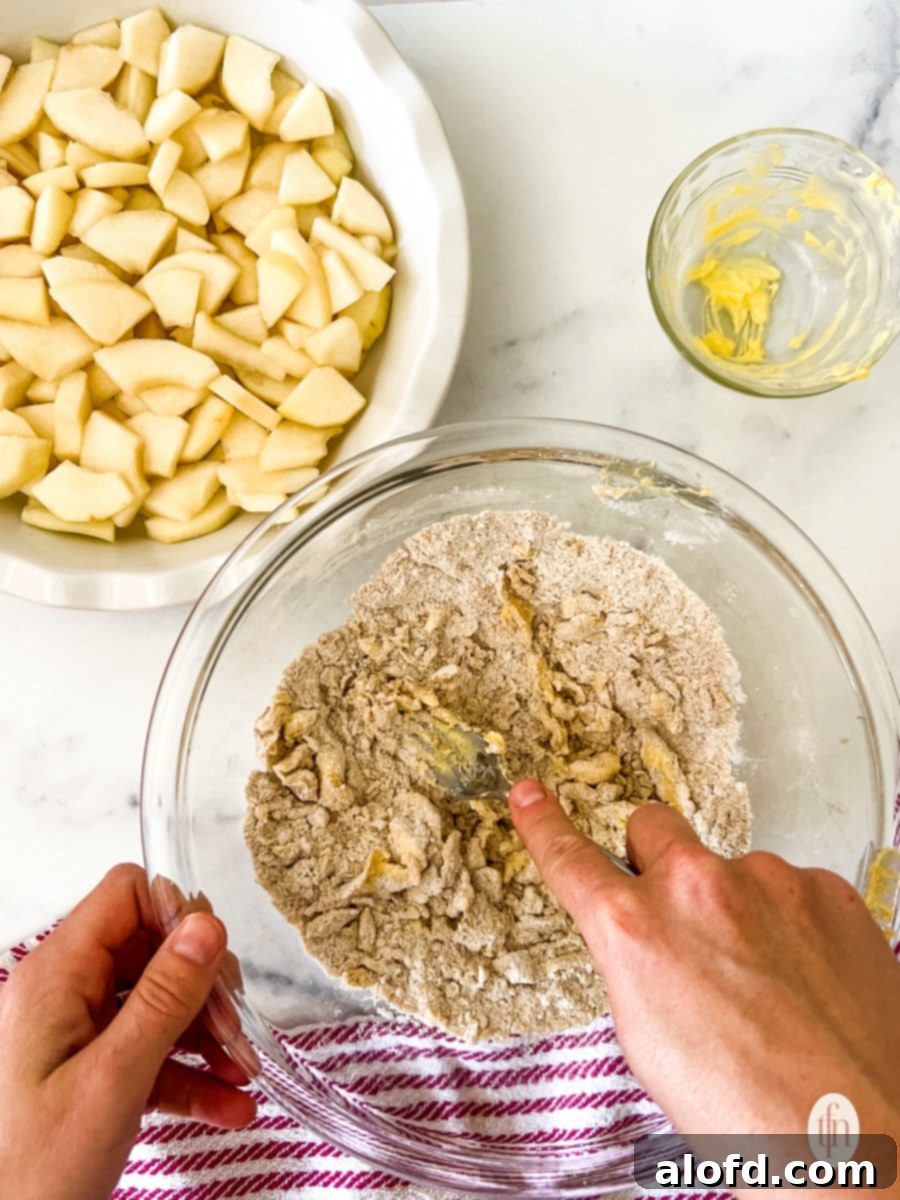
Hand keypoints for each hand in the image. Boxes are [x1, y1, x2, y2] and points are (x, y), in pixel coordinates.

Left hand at [0, 864, 255, 1199]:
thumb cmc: (30, 1174)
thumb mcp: (113, 1080)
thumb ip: (164, 998)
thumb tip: (205, 926)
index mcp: (55, 978)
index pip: (124, 896)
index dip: (176, 915)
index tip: (214, 961)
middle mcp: (62, 996)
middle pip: (151, 951)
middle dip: (203, 988)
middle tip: (235, 1029)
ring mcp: (73, 1036)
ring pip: (157, 1005)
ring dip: (207, 1036)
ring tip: (243, 1073)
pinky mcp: (87, 1074)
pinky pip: (150, 1054)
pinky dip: (191, 1075)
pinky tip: (229, 1104)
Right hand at [508, 782, 899, 1141]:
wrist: (848, 1133)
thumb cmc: (745, 1112)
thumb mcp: (645, 1038)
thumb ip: (635, 960)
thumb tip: (644, 938)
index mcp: (635, 928)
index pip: (570, 858)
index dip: (542, 824)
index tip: (528, 795)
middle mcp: (696, 887)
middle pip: (654, 827)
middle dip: (655, 860)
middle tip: (681, 919)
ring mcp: (769, 881)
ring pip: (731, 867)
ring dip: (734, 905)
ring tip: (764, 982)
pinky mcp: (827, 891)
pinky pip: (793, 888)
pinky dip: (792, 922)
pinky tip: (804, 977)